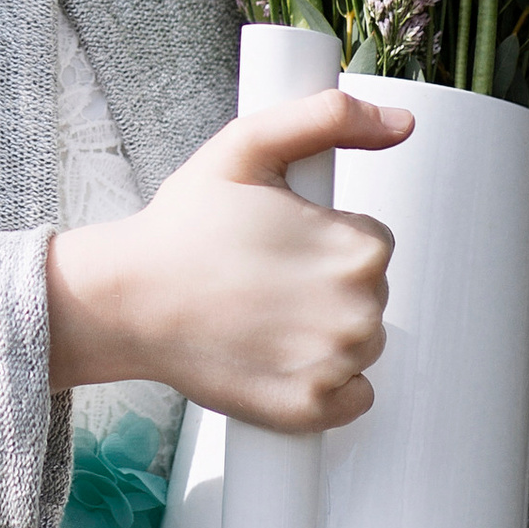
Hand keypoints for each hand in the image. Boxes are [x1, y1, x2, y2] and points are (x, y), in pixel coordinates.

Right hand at [46, 89, 412, 434]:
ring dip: (326, 332)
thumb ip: (329, 117)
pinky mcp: (309, 410)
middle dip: (326, 283)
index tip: (279, 240)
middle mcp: (357, 314)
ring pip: (360, 343)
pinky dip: (326, 384)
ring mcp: (334, 368)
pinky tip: (278, 357)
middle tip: (263, 276)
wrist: (127, 300)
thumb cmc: (182, 227)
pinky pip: (352, 397)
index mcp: (356, 250)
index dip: (324, 236)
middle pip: (368, 294)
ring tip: (262, 315)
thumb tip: (401, 123)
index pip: (371, 242)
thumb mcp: (249, 146)